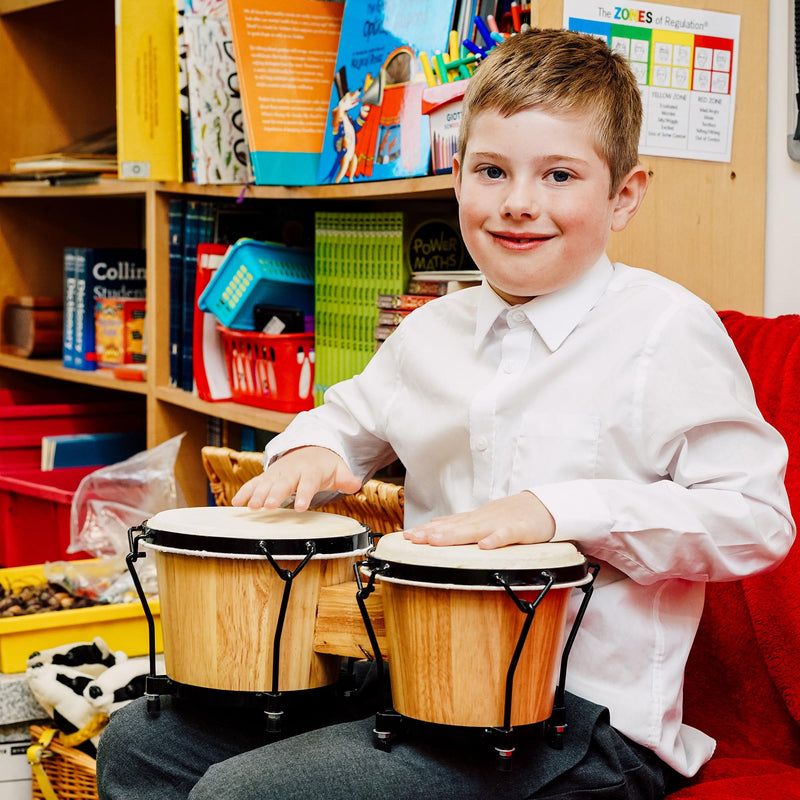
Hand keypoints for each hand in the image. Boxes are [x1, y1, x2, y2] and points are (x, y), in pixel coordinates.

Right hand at [231, 446, 361, 511]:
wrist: (310, 448)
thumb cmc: (324, 464)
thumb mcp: (339, 469)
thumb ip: (347, 479)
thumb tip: (355, 484)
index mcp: (310, 470)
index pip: (308, 483)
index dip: (305, 494)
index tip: (301, 507)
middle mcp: (292, 471)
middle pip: (283, 483)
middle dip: (274, 494)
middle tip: (267, 506)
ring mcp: (278, 473)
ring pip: (266, 483)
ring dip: (257, 494)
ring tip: (250, 506)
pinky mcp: (268, 477)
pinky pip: (254, 483)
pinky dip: (245, 491)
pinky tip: (236, 502)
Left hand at [403, 491, 555, 548]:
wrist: (545, 507)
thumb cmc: (513, 514)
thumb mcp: (483, 517)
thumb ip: (460, 523)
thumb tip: (434, 524)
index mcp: (475, 519)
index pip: (447, 525)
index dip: (427, 531)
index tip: (407, 537)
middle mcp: (483, 520)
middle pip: (455, 527)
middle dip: (432, 534)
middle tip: (412, 538)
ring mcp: (500, 523)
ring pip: (475, 530)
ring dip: (454, 535)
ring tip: (435, 541)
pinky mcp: (519, 530)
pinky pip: (506, 536)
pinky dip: (495, 540)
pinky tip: (484, 546)